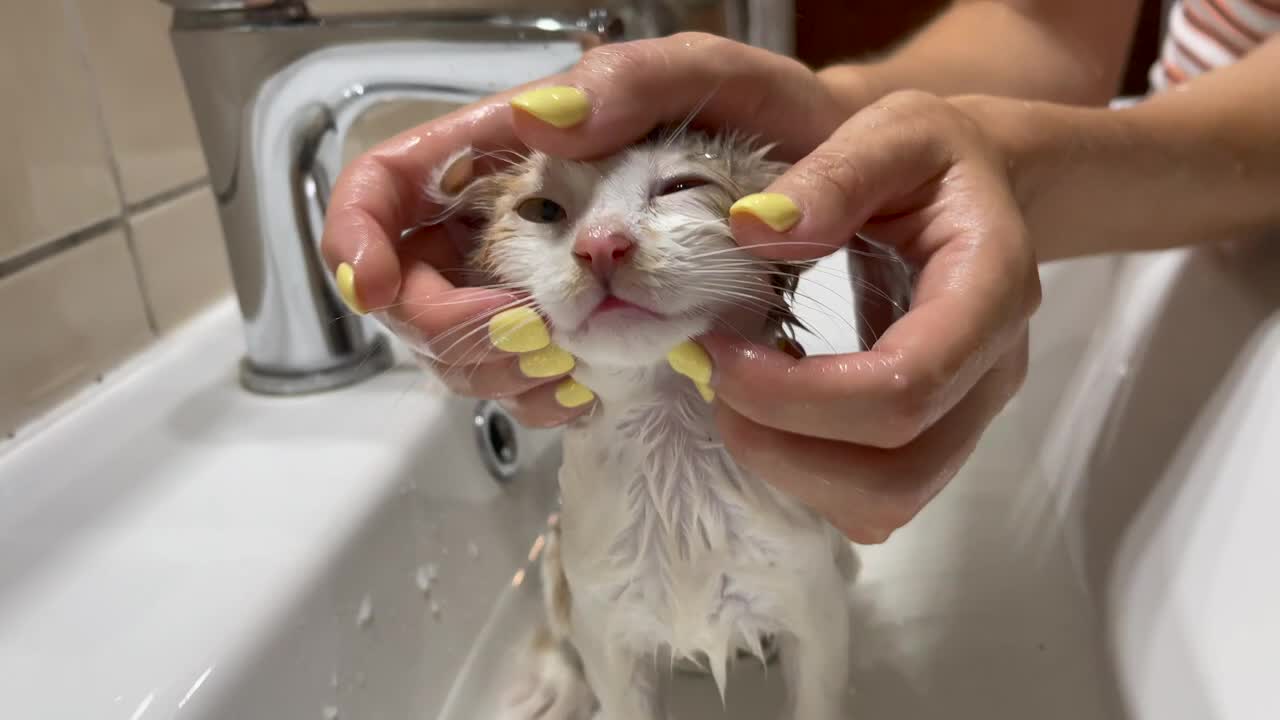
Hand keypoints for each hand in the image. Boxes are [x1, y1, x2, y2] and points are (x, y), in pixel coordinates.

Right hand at [320, 33, 855, 426]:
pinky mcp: (575, 330)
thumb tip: (539, 120)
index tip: (374, 289)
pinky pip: (521, 380)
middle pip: (412, 285)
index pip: (389, 184)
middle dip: (448, 328)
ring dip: (496, 371)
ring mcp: (536, 279)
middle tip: (529, 338)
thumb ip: (626, 82)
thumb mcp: (703, 75)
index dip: (355, 236)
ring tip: (566, 366)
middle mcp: (507, 217)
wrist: (820, 180)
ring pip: (460, 344)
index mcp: (507, 149)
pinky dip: (539, 397)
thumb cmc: (763, 115)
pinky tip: (584, 393)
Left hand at [701, 91, 1040, 543]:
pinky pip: (874, 499)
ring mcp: (969, 416)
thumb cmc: (935, 158)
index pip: (905, 386)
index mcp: (990, 291)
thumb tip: (754, 232)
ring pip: (885, 503)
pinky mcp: (938, 439)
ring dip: (788, 468)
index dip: (798, 393)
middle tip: (711, 378)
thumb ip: (836, 174)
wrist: (984, 190)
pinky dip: (807, 472)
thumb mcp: (894, 129)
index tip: (717, 351)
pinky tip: (770, 408)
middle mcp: (992, 373)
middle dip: (780, 444)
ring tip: (734, 394)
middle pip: (895, 473)